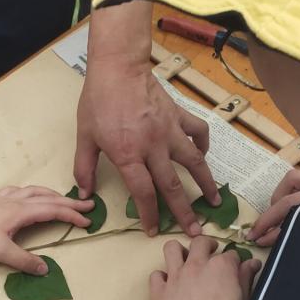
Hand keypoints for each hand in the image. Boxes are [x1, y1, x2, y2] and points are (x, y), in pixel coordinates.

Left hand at [0, 185, 92, 273]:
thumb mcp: (1, 253)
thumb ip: (24, 261)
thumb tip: (44, 269)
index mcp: (20, 211)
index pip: (53, 210)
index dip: (72, 215)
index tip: (87, 221)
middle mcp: (15, 201)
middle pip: (48, 198)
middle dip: (69, 202)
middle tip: (87, 205)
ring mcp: (4, 199)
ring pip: (34, 191)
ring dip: (51, 194)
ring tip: (63, 198)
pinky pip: (18, 191)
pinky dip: (30, 192)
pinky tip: (28, 195)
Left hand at [74, 53, 217, 236]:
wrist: (118, 67)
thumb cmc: (98, 101)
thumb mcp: (85, 136)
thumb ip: (84, 167)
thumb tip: (84, 194)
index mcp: (128, 155)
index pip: (143, 193)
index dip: (149, 215)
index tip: (154, 231)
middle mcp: (153, 147)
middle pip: (172, 186)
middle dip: (184, 213)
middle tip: (195, 232)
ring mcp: (169, 131)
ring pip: (194, 163)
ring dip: (206, 184)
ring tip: (214, 201)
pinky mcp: (178, 116)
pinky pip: (198, 133)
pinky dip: (203, 145)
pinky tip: (203, 155)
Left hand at [149, 237, 262, 299]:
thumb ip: (245, 278)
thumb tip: (252, 263)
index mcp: (221, 267)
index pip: (229, 254)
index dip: (232, 262)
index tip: (232, 270)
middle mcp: (197, 266)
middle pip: (200, 243)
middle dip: (207, 246)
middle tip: (209, 256)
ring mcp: (175, 277)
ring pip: (171, 249)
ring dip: (179, 251)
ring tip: (184, 261)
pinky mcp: (158, 292)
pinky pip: (155, 275)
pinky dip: (162, 278)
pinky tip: (168, 287)